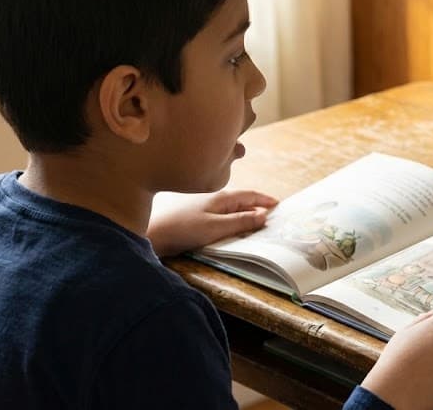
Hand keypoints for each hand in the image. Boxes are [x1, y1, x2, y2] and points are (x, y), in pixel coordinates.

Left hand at [147, 190, 277, 256]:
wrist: (154, 235)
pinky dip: (234, 222)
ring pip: (233, 210)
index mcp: (222, 198)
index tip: (278, 205)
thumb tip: (263, 216)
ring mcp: (206, 209)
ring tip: (257, 226)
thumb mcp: (216, 227)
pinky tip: (234, 231)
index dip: (265, 200)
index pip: (250, 195)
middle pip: (243, 202)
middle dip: (258, 207)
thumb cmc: (183, 229)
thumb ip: (240, 222)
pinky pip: (223, 218)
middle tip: (272, 217)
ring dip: (246, 216)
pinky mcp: (199, 219)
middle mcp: (215, 200)